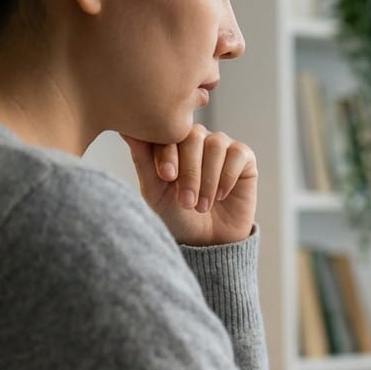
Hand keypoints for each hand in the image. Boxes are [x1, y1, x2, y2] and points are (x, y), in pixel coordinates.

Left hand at [122, 125, 257, 246]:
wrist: (207, 240)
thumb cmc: (177, 215)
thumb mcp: (154, 190)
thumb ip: (142, 159)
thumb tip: (126, 129)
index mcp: (172, 142)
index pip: (169, 133)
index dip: (168, 153)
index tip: (167, 177)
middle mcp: (197, 139)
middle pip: (193, 137)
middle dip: (190, 171)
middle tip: (186, 201)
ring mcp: (221, 146)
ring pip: (215, 146)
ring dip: (208, 179)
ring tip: (202, 206)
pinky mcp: (244, 158)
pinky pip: (237, 154)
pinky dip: (228, 176)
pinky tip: (221, 196)